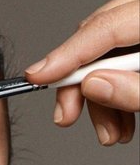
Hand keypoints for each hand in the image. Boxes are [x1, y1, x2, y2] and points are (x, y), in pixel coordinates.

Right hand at [25, 0, 139, 144]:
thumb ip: (134, 89)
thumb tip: (91, 86)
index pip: (99, 30)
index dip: (63, 58)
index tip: (35, 79)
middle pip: (96, 40)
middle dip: (80, 86)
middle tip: (68, 118)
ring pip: (107, 52)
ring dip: (100, 99)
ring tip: (112, 134)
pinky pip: (123, 55)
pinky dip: (117, 90)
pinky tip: (122, 120)